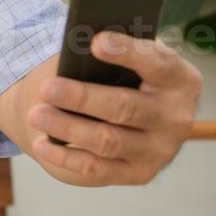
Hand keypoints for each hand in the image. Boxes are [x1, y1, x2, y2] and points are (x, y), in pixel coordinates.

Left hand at [26, 31, 201, 185]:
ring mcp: (160, 150)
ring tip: (36, 115)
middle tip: (47, 88)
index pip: (158, 63)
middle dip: (82, 97)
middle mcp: (176, 117)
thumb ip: (104, 54)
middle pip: (126, 107)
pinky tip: (41, 144)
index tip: (95, 42)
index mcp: (180, 79)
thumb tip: (74, 52)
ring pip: (108, 141)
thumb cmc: (116, 75)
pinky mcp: (138, 173)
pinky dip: (66, 157)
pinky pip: (98, 169)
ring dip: (68, 127)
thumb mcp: (117, 60)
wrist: (118, 115)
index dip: (128, 52)